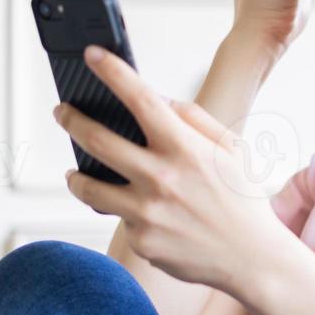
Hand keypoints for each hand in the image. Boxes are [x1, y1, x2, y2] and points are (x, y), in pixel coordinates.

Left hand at [53, 44, 292, 294]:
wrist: (252, 258)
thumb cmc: (243, 200)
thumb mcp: (232, 151)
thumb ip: (196, 120)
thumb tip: (159, 101)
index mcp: (186, 149)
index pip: (141, 99)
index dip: (113, 72)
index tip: (93, 55)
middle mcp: (162, 178)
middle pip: (97, 140)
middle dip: (71, 119)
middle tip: (62, 112)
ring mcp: (148, 212)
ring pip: (89, 185)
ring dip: (76, 174)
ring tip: (76, 171)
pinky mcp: (141, 240)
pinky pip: (120, 218)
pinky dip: (126, 212)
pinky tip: (142, 214)